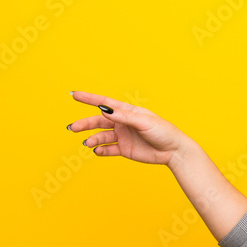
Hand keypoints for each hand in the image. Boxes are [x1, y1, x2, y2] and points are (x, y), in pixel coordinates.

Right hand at [68, 91, 184, 165]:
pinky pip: (109, 149)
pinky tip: (96, 151)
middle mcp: (122, 123)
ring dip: (93, 139)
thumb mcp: (144, 122)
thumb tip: (104, 109)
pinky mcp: (125, 149)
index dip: (89, 98)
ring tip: (87, 143)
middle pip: (99, 121)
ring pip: (102, 136)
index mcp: (127, 111)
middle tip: (72, 128)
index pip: (104, 103)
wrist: (173, 151)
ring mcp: (123, 136)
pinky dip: (101, 150)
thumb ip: (124, 116)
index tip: (74, 94)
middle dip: (85, 123)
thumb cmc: (163, 131)